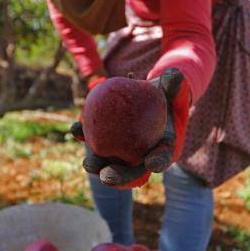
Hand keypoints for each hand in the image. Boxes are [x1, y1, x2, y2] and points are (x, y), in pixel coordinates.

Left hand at [70, 68, 190, 188]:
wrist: (144, 95)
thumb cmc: (162, 94)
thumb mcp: (170, 89)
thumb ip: (174, 85)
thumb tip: (175, 74)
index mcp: (162, 147)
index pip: (162, 157)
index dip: (158, 161)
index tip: (152, 163)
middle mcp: (140, 155)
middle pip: (131, 170)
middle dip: (119, 176)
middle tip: (107, 176)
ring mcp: (121, 150)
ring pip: (109, 162)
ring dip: (97, 165)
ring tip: (88, 164)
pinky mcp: (105, 140)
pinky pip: (93, 139)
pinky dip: (84, 135)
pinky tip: (74, 129)